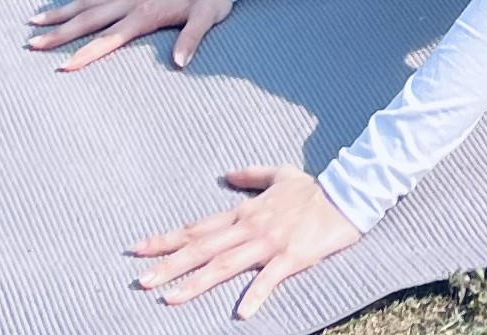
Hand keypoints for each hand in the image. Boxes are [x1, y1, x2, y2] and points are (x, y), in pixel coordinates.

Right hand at [26, 0, 231, 72]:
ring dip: (63, 10)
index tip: (61, 67)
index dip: (85, 54)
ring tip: (36, 18)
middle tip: (30, 43)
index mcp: (144, 14)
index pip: (108, 39)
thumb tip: (180, 63)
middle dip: (58, 33)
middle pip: (88, 18)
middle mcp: (131, 0)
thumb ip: (191, 40)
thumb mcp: (207, 20)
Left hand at [130, 167, 362, 317]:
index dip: (167, 238)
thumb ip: (250, 176)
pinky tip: (241, 313)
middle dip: (170, 264)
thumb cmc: (312, 187)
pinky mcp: (291, 256)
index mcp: (244, 212)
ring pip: (226, 265)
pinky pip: (270, 279)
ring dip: (197, 281)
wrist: (347, 194)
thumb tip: (225, 173)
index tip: (138, 248)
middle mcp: (250, 227)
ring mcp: (269, 243)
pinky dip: (256, 295)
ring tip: (170, 298)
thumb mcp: (279, 174)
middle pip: (203, 248)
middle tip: (140, 280)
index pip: (198, 228)